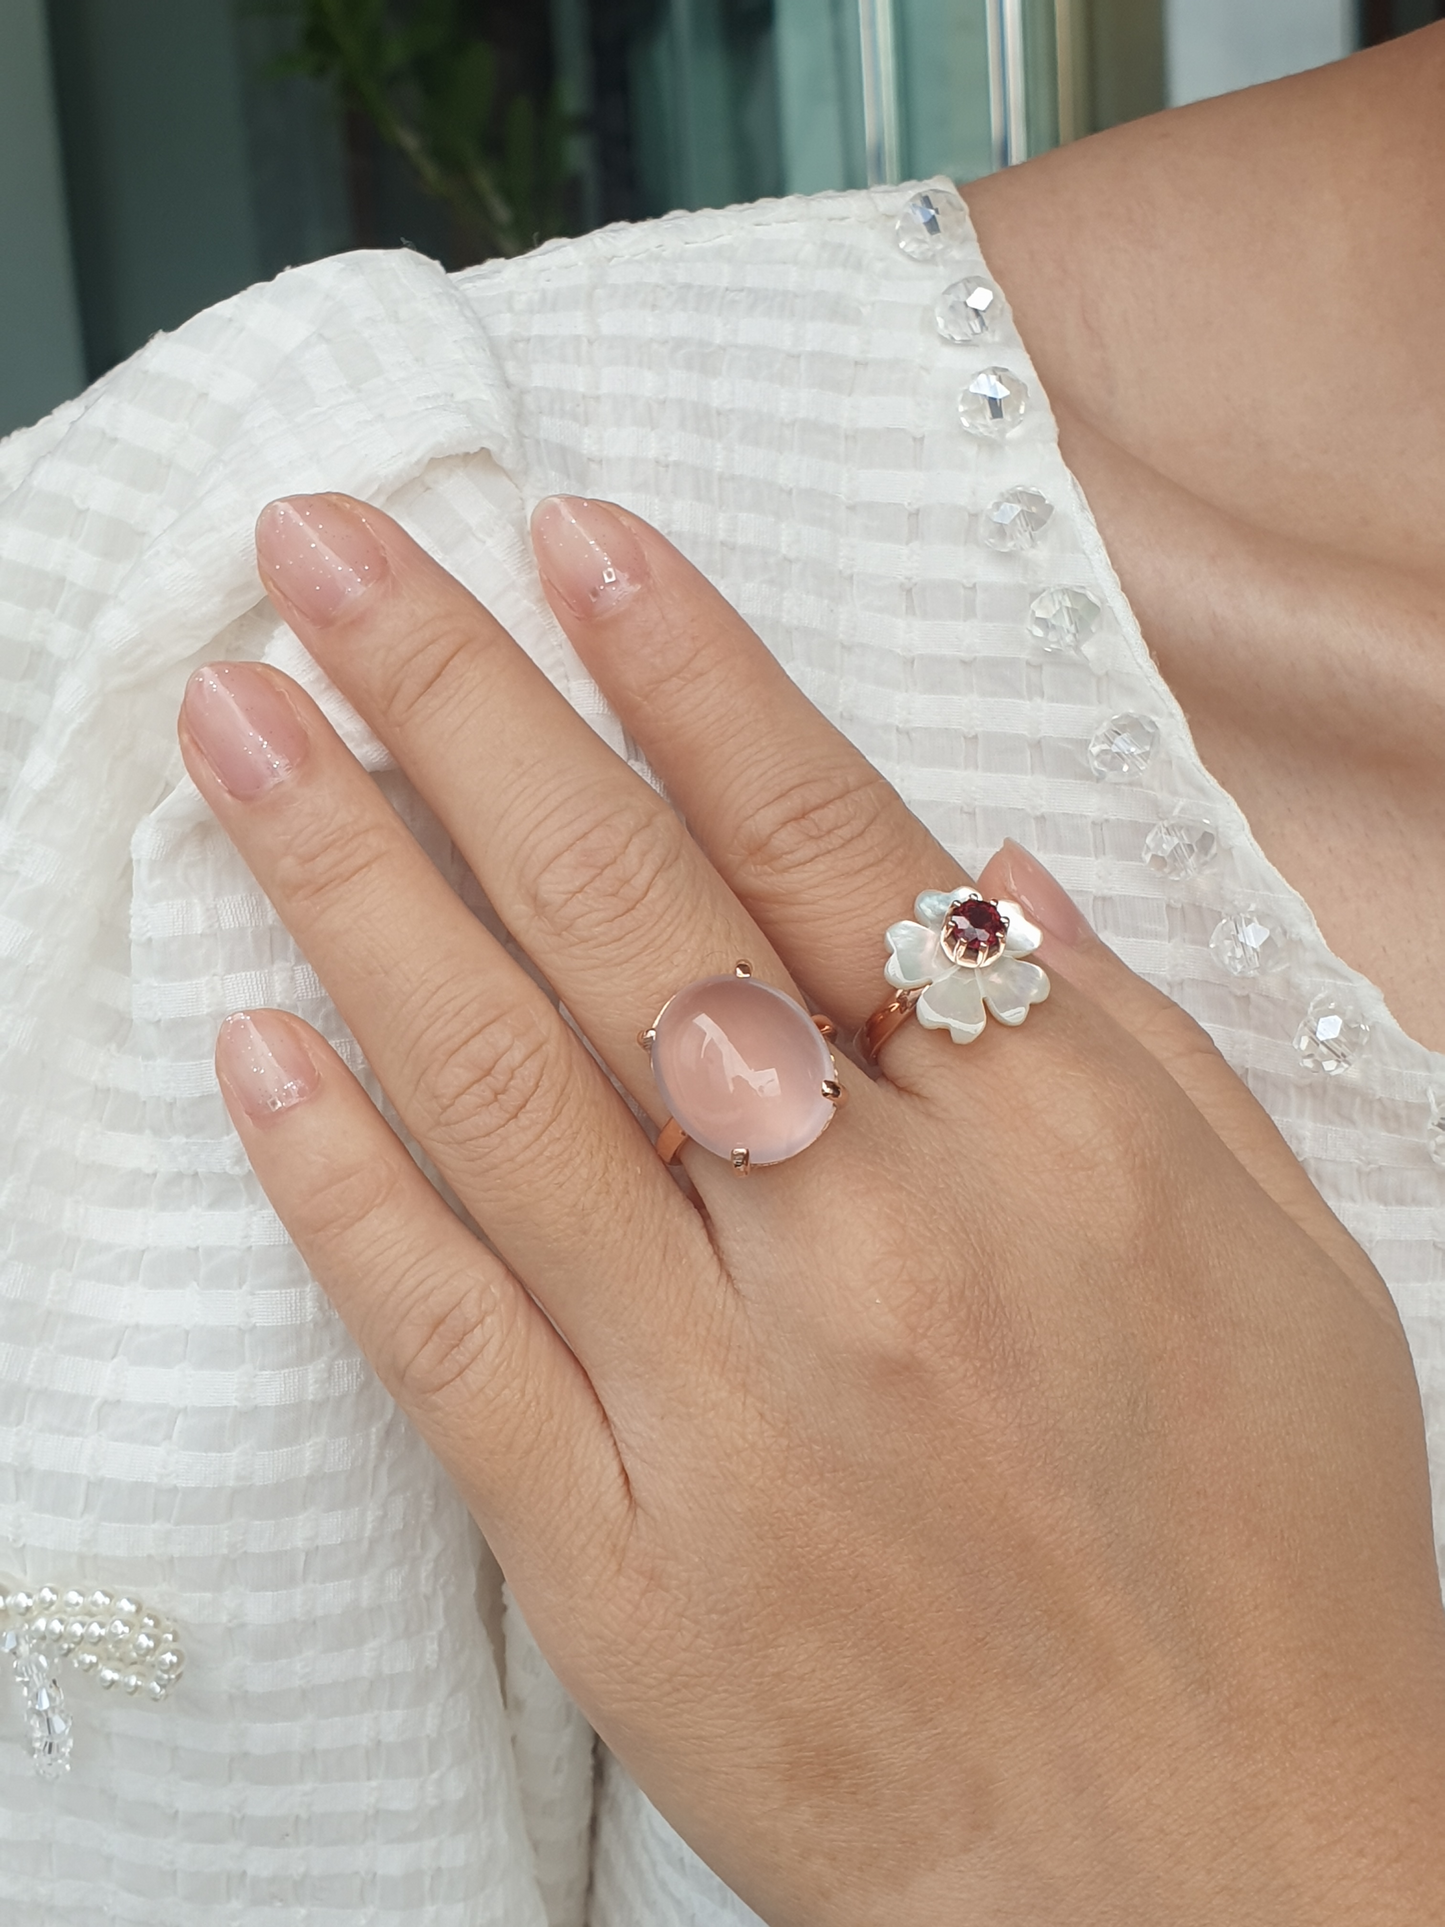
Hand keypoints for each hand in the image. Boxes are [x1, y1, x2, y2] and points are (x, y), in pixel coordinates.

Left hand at [177, 492, 1444, 1926]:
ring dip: (350, 883)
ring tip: (241, 730)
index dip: (681, 669)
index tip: (565, 537)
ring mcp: (727, 1401)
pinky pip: (444, 1335)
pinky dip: (339, 1181)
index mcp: (1047, 1144)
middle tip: (321, 560)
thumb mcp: (1283, 1256)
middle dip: (455, 704)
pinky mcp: (620, 1559)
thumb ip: (1129, 1039)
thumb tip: (980, 867)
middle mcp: (871, 1240)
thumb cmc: (1278, 1558)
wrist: (1225, 1884)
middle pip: (621, 910)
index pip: (821, 839)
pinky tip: (253, 1042)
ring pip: (497, 1086)